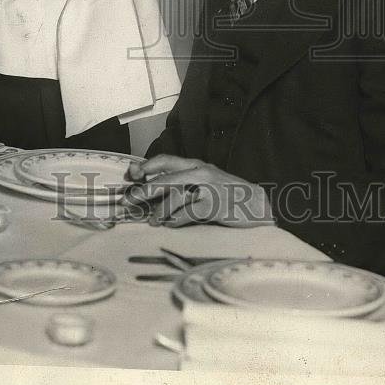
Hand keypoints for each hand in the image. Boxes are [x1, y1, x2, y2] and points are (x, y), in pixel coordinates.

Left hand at [124, 154, 273, 227]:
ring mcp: (208, 188)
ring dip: (160, 210)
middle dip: (144, 190)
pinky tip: (171, 225)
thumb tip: (151, 187)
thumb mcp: (203, 181)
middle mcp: (200, 172)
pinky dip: (177, 220)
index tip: (131, 175)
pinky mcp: (214, 205)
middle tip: (128, 200)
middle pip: (166, 179)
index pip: (165, 160)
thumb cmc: (226, 194)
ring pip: (176, 196)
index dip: (146, 167)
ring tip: (152, 221)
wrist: (256, 203)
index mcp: (196, 164)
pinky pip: (189, 213)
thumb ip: (182, 181)